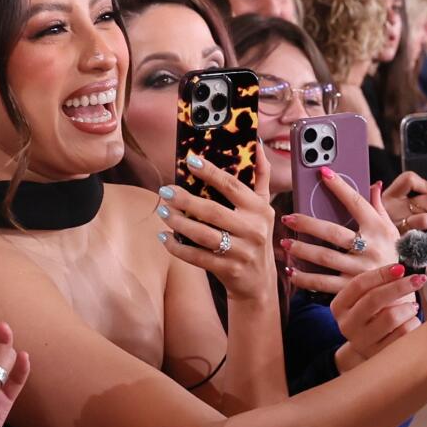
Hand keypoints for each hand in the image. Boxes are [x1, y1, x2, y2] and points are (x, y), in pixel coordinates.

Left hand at [156, 147, 277, 301]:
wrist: (259, 282)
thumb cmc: (256, 236)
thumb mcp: (263, 207)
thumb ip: (261, 176)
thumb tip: (256, 144)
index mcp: (259, 209)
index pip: (232, 186)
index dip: (210, 172)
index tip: (189, 160)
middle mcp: (253, 229)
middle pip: (213, 211)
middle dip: (186, 200)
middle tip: (165, 190)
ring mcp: (241, 252)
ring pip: (203, 235)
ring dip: (179, 222)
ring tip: (163, 211)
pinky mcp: (228, 269)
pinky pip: (197, 257)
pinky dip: (178, 247)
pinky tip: (164, 237)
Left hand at [280, 174, 396, 292]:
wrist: (402, 290)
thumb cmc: (395, 255)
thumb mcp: (391, 230)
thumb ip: (379, 207)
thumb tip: (374, 184)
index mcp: (378, 229)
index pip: (356, 203)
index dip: (340, 187)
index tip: (323, 173)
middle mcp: (370, 249)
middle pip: (333, 233)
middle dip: (307, 224)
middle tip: (288, 218)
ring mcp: (360, 271)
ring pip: (325, 258)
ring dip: (302, 250)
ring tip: (285, 244)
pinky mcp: (352, 289)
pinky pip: (324, 283)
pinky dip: (305, 278)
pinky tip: (291, 271)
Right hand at [329, 264, 425, 368]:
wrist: (368, 348)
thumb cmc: (372, 315)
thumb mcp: (367, 297)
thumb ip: (378, 282)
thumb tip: (399, 270)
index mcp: (339, 306)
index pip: (359, 284)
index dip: (382, 273)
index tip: (401, 268)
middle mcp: (347, 325)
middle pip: (374, 299)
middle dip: (400, 286)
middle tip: (419, 279)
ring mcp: (362, 342)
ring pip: (391, 316)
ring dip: (408, 307)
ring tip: (412, 307)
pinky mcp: (379, 354)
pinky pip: (403, 333)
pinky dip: (413, 322)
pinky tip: (411, 321)